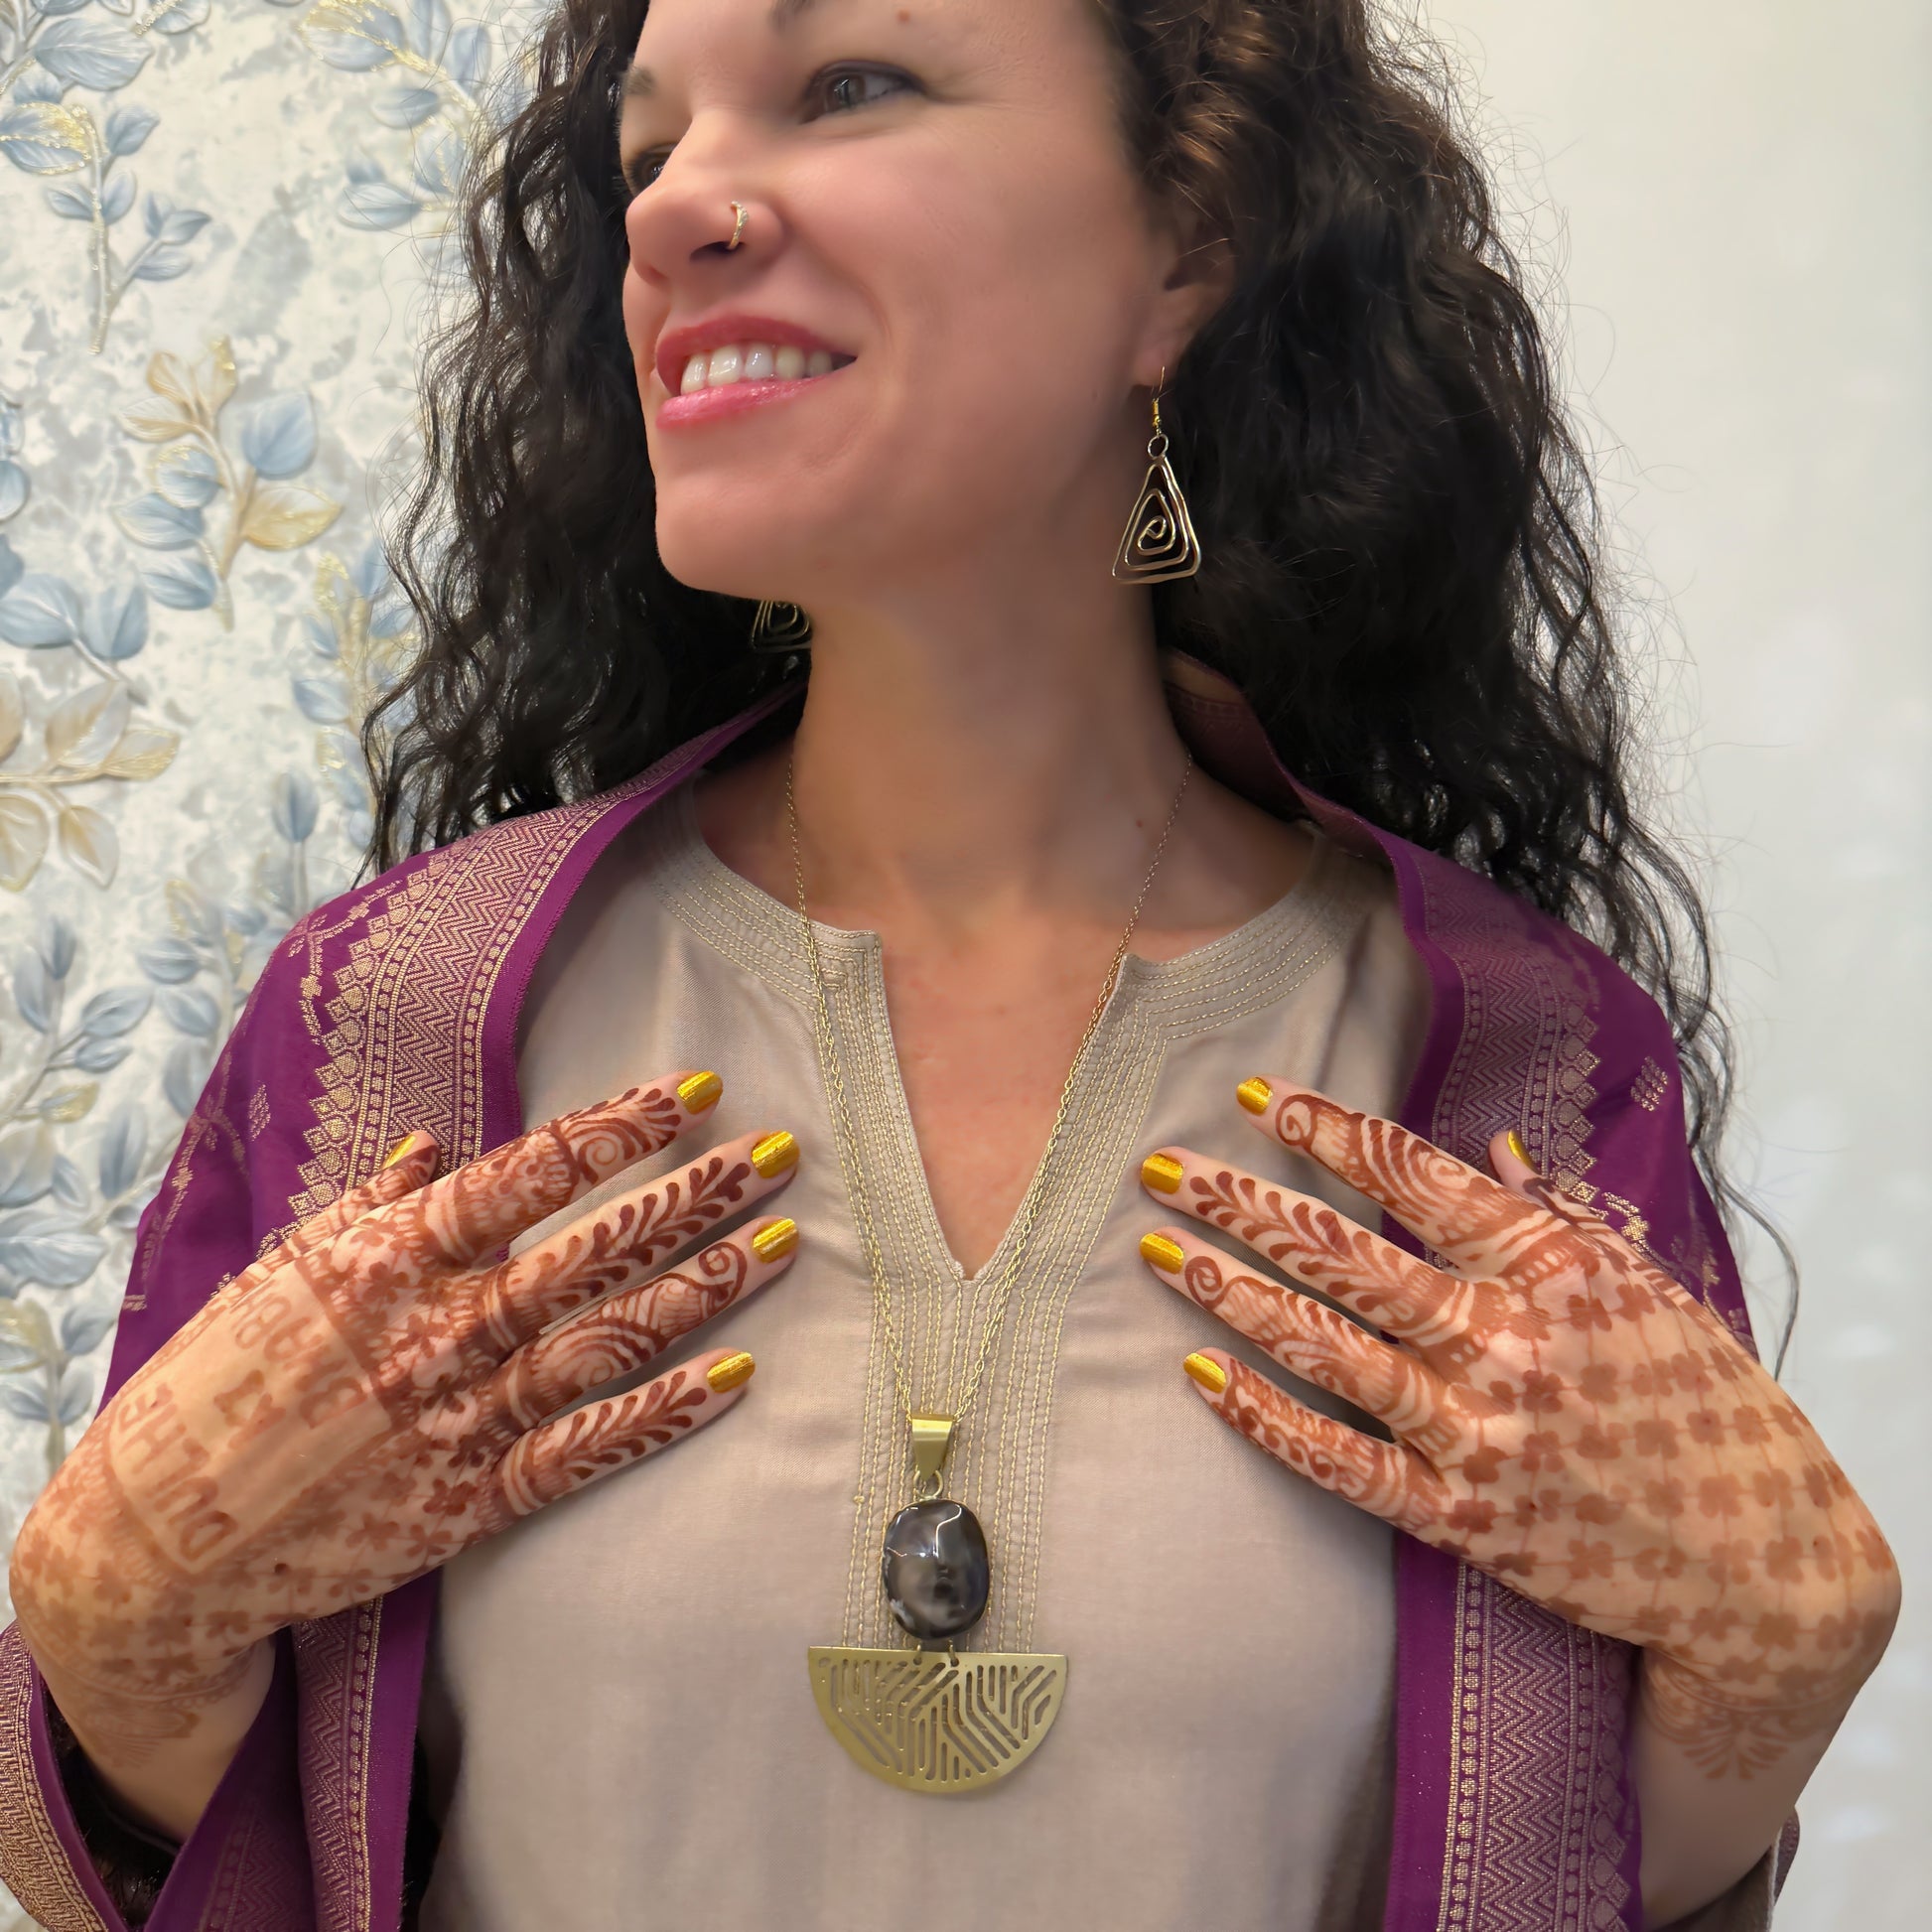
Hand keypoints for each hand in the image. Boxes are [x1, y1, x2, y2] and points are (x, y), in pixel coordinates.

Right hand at [10, 1071, 801, 1759]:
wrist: (159, 1541)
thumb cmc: (216, 1387)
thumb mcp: (279, 1272)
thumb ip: (367, 1206)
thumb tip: (431, 1149)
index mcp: (385, 1259)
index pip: (524, 1177)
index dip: (615, 1131)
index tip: (692, 1091)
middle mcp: (435, 1330)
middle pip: (590, 1250)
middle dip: (692, 1196)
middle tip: (779, 1155)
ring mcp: (460, 1418)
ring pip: (605, 1339)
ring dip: (702, 1289)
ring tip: (783, 1243)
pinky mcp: (472, 1500)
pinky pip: (585, 1451)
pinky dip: (662, 1413)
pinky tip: (735, 1376)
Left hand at [1137, 1080, 1898, 1778]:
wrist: (1761, 1567)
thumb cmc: (1702, 1405)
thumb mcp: (1648, 1289)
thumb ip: (1559, 1217)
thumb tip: (1492, 1145)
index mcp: (1556, 1268)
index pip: (1419, 1180)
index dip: (1330, 1131)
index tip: (1258, 1095)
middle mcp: (1509, 1341)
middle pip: (1349, 1256)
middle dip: (1245, 1204)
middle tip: (1161, 1168)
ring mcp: (1481, 1433)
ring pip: (1329, 1349)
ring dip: (1233, 1296)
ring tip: (1158, 1251)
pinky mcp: (1461, 1518)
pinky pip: (1341, 1462)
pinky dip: (1265, 1419)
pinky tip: (1201, 1377)